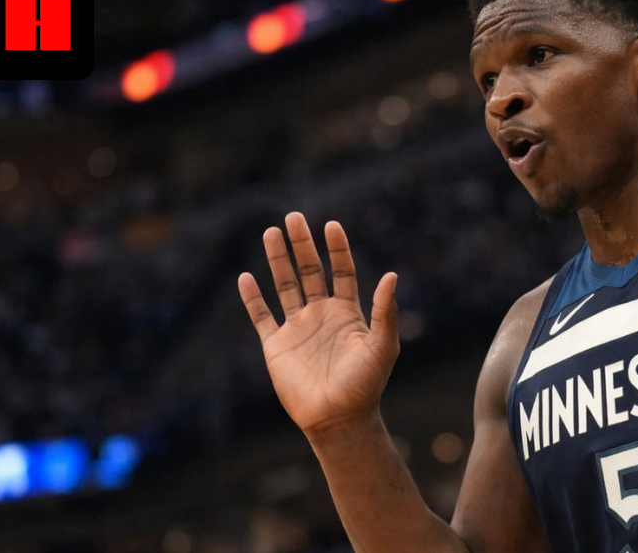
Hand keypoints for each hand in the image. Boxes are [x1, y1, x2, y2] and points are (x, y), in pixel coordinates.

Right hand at [238, 213, 398, 436]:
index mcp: (347, 313)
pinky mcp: (276, 346)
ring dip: (278, 260)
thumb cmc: (366, 385)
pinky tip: (245, 277)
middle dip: (302, 245)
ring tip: (272, 232)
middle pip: (310, 271)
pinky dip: (253, 298)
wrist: (339, 419)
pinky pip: (262, 317)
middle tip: (294, 217)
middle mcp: (321, 315)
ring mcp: (298, 329)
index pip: (342, 272)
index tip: (331, 225)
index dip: (337, 249)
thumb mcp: (383, 345)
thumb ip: (385, 311)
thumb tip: (392, 275)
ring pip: (285, 286)